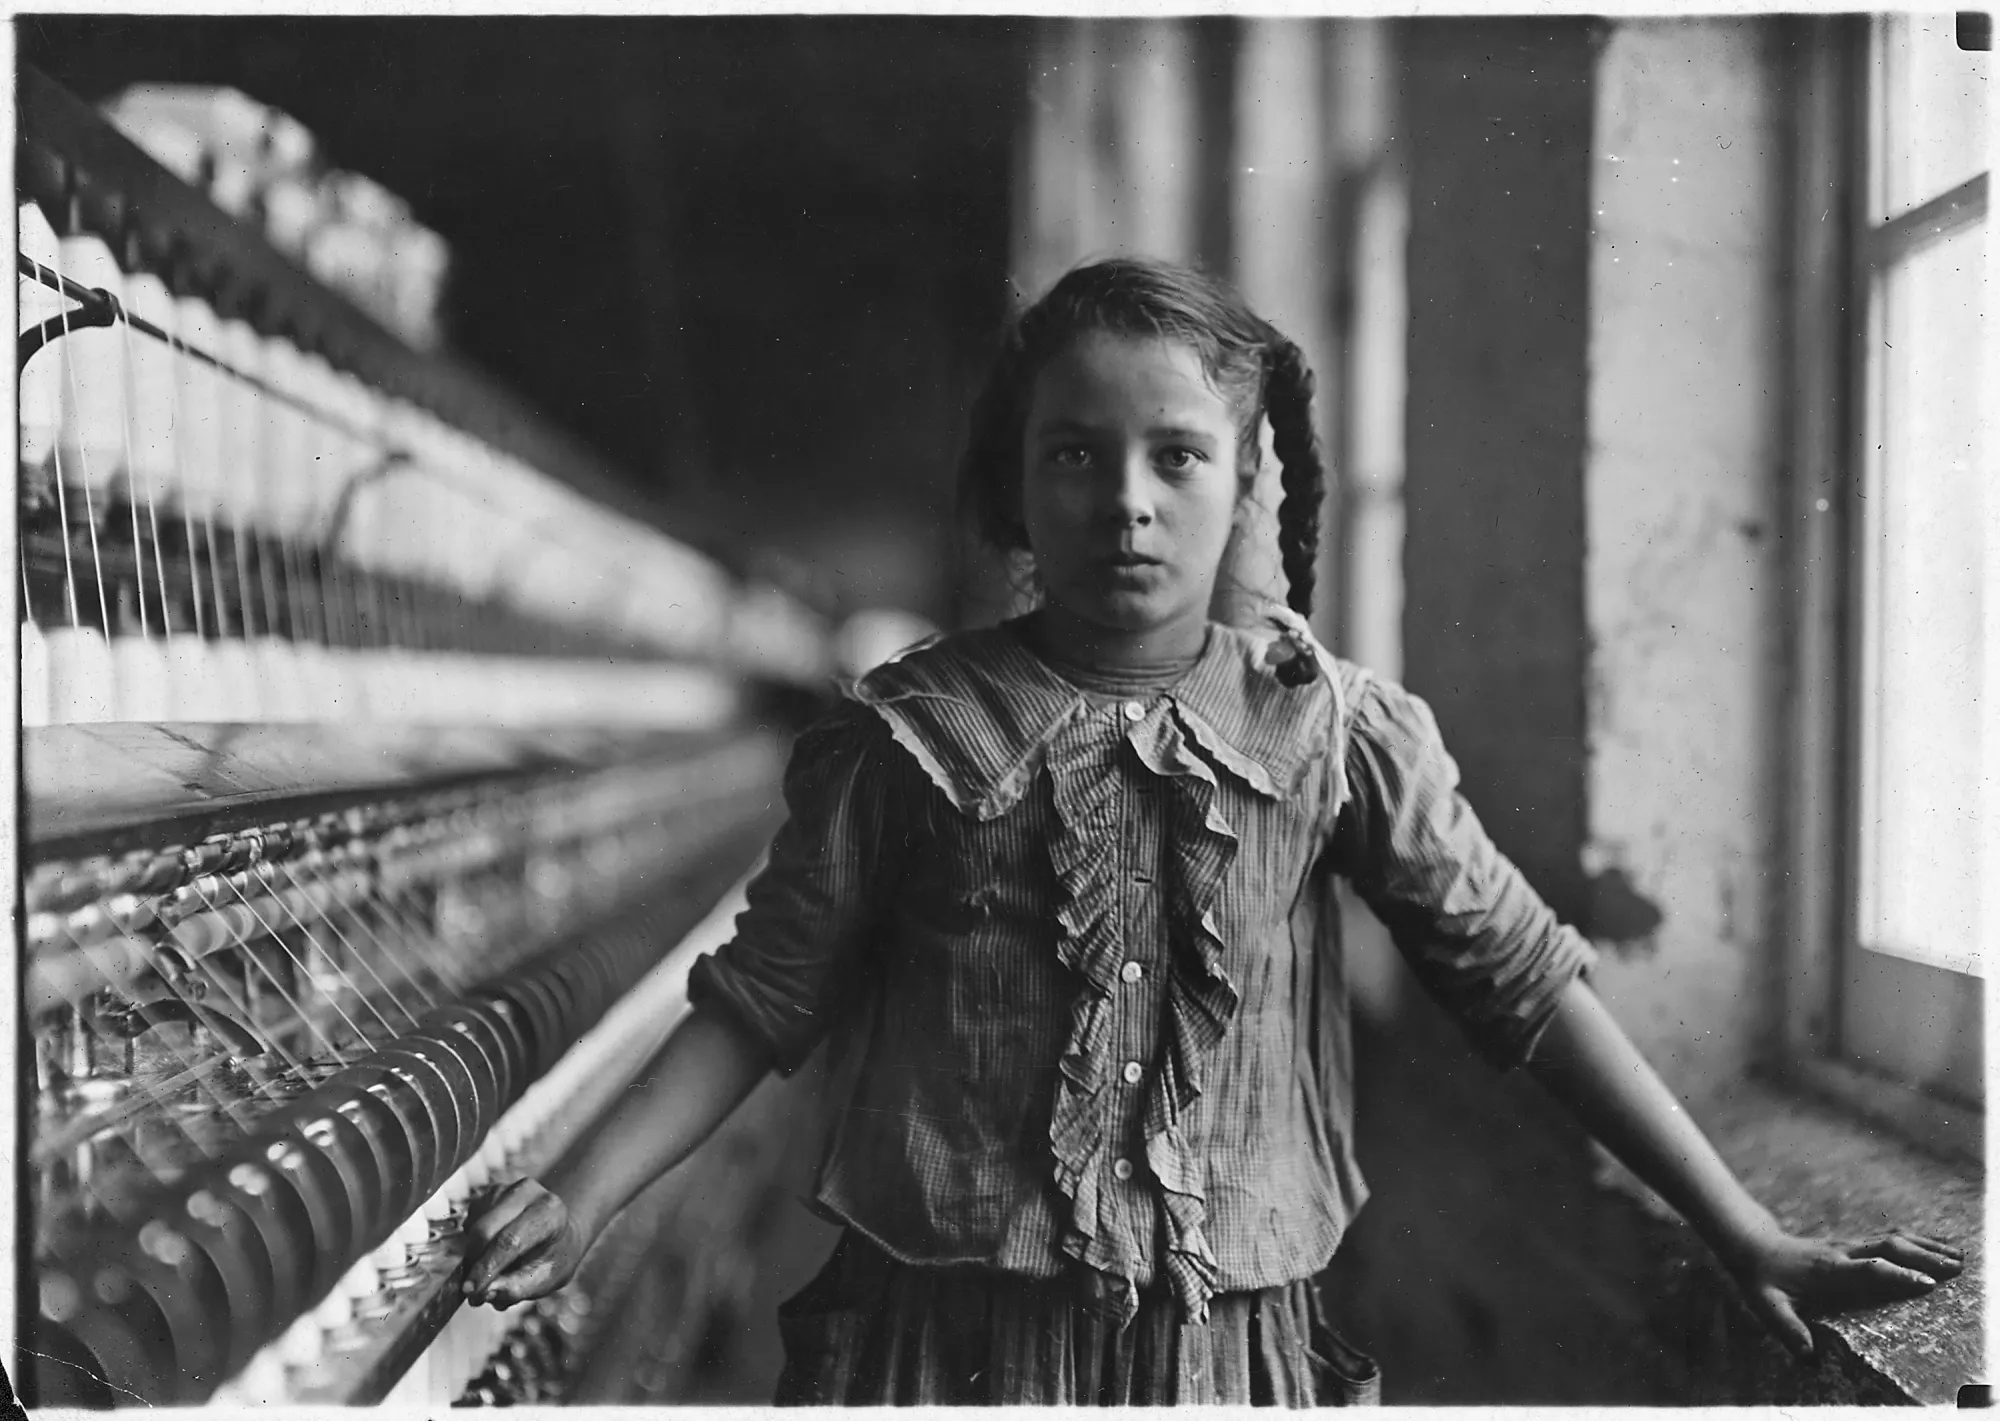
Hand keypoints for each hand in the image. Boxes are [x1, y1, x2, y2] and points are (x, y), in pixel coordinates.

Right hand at [461, 1178, 588, 1307]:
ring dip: (473, 1255)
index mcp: (550, 1212)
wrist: (559, 1233)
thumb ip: (517, 1288)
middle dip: (474, 1263)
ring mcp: (507, 1188)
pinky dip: (473, 1244)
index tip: (471, 1290)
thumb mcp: (547, 1279)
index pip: (511, 1240)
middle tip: (473, 1291)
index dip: (487, 1266)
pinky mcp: (489, 1193)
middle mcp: (528, 1192)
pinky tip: (490, 1252)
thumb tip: (485, 1292)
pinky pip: (470, 1222)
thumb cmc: (553, 1258)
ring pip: (473, 1226)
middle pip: (485, 1230)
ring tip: (489, 1271)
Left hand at [1729, 1225, 1964, 1357]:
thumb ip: (1787, 1329)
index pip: (1868, 1269)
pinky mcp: (1852, 1244)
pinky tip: (1937, 1247)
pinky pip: (1888, 1240)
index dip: (1897, 1275)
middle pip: (1888, 1249)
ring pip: (1892, 1240)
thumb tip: (1808, 1355)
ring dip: (1926, 1246)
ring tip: (1959, 1257)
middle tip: (1956, 1270)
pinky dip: (1916, 1242)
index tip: (1927, 1284)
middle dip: (1924, 1257)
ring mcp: (1848, 1245)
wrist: (1754, 1247)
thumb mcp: (1767, 1306)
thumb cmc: (1762, 1281)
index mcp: (1828, 1270)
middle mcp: (1842, 1253)